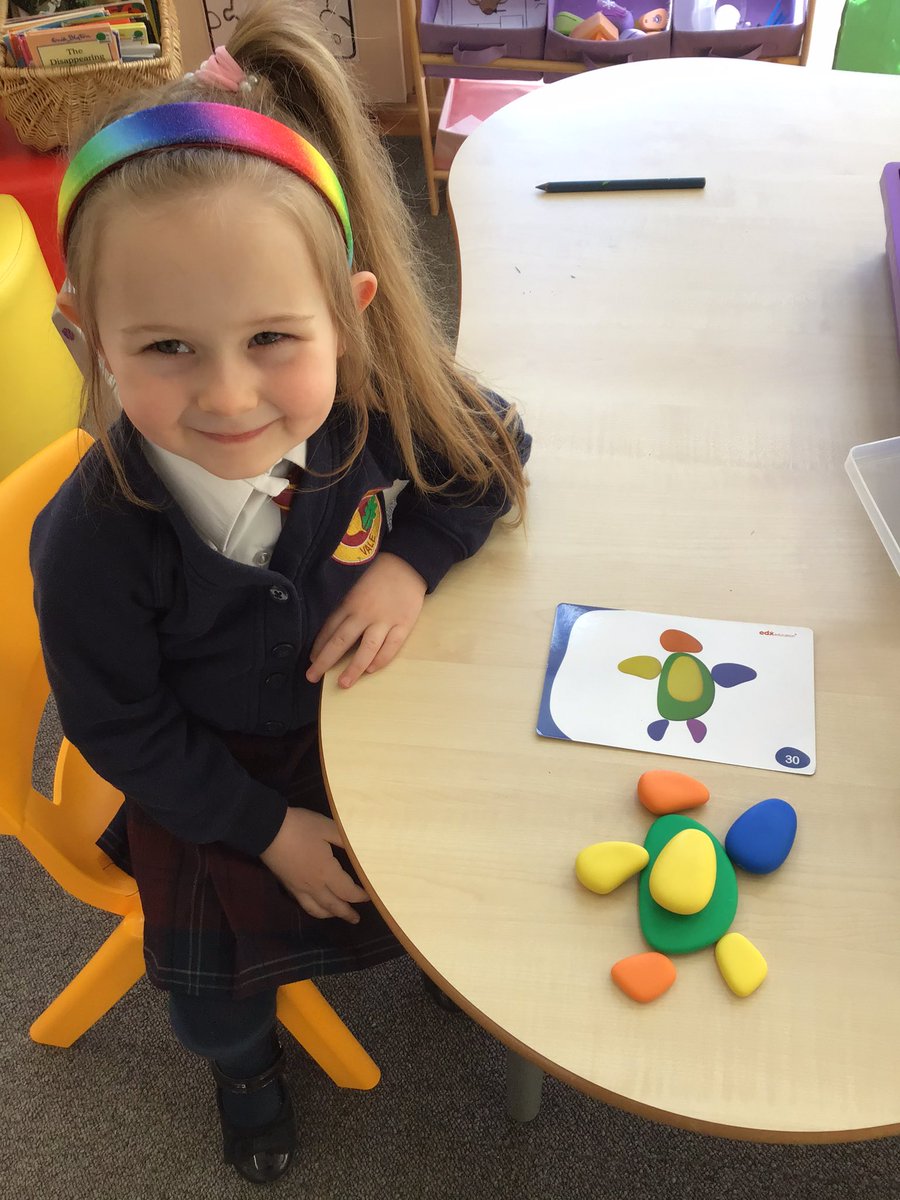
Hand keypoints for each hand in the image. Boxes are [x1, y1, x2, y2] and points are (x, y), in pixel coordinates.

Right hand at [259, 807, 368, 923]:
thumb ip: (345, 839)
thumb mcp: (327, 827)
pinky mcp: (287, 885)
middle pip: (333, 906)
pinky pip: (303, 903)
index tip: (369, 896)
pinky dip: (313, 909)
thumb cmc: (300, 827)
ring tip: (337, 915)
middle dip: (346, 913)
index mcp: (326, 873)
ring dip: (329, 914)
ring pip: (316, 909)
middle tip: (356, 919)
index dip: (360, 896)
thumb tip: (361, 849)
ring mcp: (298, 887)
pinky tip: (315, 904)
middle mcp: (313, 886)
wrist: (266, 830)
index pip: (347, 891)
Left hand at [306, 553, 426, 688]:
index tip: (312, 660)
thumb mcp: (354, 584)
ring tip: (343, 684)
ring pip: (367, 649)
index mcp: (350, 602)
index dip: (319, 647)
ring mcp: (385, 620)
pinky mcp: (403, 624)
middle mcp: (365, 613)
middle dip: (325, 661)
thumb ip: (344, 604)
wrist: (408, 564)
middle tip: (312, 677)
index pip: (329, 629)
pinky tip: (370, 670)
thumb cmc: (378, 573)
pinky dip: (381, 660)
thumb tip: (329, 627)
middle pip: (341, 641)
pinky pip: (391, 647)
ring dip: (353, 668)